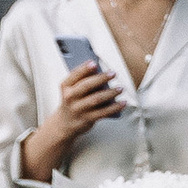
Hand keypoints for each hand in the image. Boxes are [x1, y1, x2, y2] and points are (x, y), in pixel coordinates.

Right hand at [21, 62, 123, 179]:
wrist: (64, 124)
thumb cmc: (73, 101)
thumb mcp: (72, 89)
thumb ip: (83, 81)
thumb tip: (102, 73)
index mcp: (66, 86)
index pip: (74, 75)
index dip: (84, 69)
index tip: (94, 63)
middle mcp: (70, 97)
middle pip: (86, 86)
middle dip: (101, 78)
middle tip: (113, 73)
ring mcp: (78, 109)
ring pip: (96, 99)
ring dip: (110, 93)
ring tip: (120, 88)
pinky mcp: (86, 119)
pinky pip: (103, 113)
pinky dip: (114, 107)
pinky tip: (123, 103)